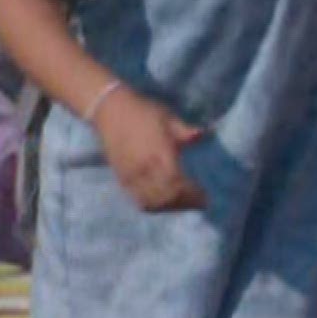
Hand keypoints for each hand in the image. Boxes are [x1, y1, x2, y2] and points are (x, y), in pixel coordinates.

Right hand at [92, 87, 207, 212]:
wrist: (111, 110)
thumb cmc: (144, 112)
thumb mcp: (169, 118)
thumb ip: (186, 131)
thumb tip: (204, 135)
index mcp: (159, 153)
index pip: (177, 183)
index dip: (192, 194)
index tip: (205, 197)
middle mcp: (144, 168)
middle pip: (166, 197)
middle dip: (184, 203)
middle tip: (198, 202)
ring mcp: (132, 176)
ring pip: (152, 202)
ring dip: (170, 207)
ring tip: (182, 202)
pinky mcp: (122, 179)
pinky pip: (139, 200)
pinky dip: (154, 205)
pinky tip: (164, 202)